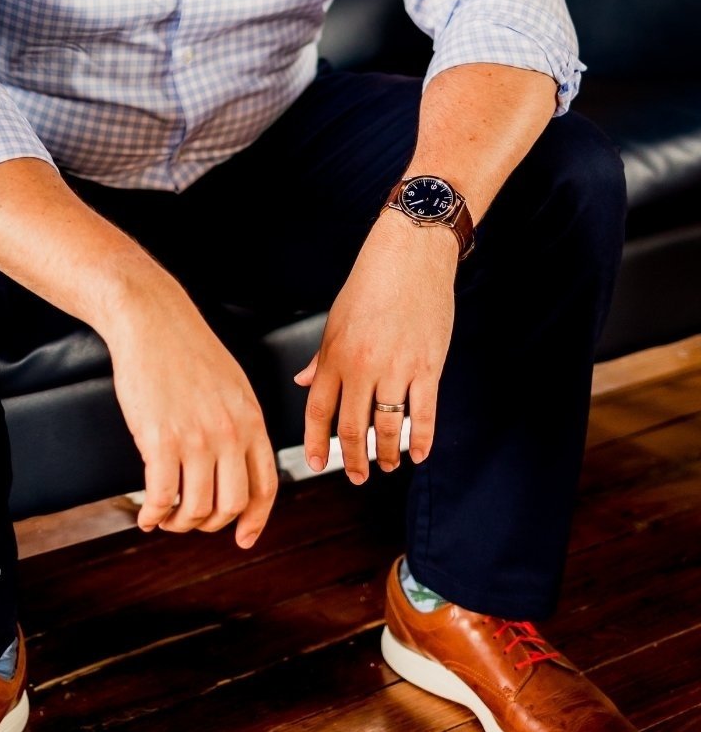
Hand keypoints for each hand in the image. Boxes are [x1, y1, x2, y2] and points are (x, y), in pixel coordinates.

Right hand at [104, 288, 279, 548]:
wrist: (152, 320)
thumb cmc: (187, 349)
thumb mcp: (232, 385)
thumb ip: (240, 423)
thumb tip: (239, 462)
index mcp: (251, 420)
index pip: (266, 486)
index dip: (255, 520)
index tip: (243, 538)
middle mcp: (229, 434)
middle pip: (231, 505)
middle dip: (210, 524)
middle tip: (190, 521)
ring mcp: (196, 438)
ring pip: (196, 508)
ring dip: (178, 523)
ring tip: (164, 517)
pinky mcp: (160, 439)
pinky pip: (161, 497)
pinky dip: (153, 515)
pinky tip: (145, 515)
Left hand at [292, 211, 457, 482]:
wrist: (410, 256)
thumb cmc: (372, 282)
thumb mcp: (335, 320)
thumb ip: (322, 358)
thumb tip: (303, 381)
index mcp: (335, 355)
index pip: (318, 411)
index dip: (316, 443)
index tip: (318, 463)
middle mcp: (362, 367)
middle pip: (352, 428)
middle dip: (352, 460)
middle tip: (356, 476)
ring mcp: (396, 369)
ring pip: (387, 428)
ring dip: (386, 455)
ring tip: (387, 466)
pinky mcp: (428, 367)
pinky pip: (423, 414)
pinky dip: (421, 440)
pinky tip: (418, 453)